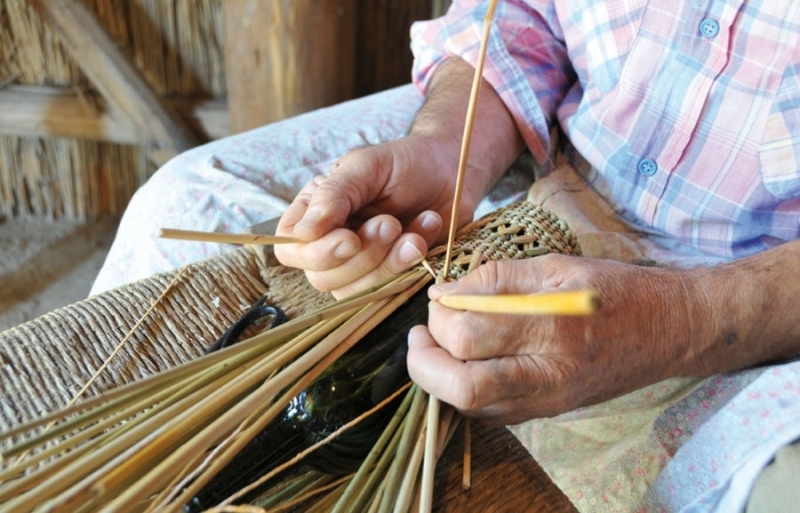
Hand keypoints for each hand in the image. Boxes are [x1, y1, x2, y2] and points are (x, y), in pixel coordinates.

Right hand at [274, 135, 471, 297]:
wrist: (450, 171)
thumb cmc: (405, 162)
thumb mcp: (365, 166)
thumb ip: (332, 195)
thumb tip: (305, 233)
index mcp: (313, 211)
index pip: (291, 248)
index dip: (317, 253)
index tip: (351, 237)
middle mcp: (329, 241)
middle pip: (322, 277)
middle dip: (363, 255)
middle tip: (390, 223)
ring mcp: (359, 263)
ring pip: (354, 290)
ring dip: (388, 262)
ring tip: (412, 230)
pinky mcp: (388, 275)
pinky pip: (387, 290)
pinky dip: (409, 264)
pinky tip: (423, 233)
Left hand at [407, 255, 700, 424]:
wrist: (669, 330)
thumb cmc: (616, 291)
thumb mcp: (557, 267)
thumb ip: (498, 279)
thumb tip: (446, 291)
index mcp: (550, 328)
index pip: (468, 334)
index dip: (439, 316)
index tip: (439, 297)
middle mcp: (547, 375)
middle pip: (461, 387)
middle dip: (425, 362)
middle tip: (421, 335)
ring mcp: (547, 401)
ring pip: (471, 407)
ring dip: (440, 378)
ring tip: (439, 345)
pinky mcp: (547, 412)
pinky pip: (490, 413)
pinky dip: (464, 390)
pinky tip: (466, 362)